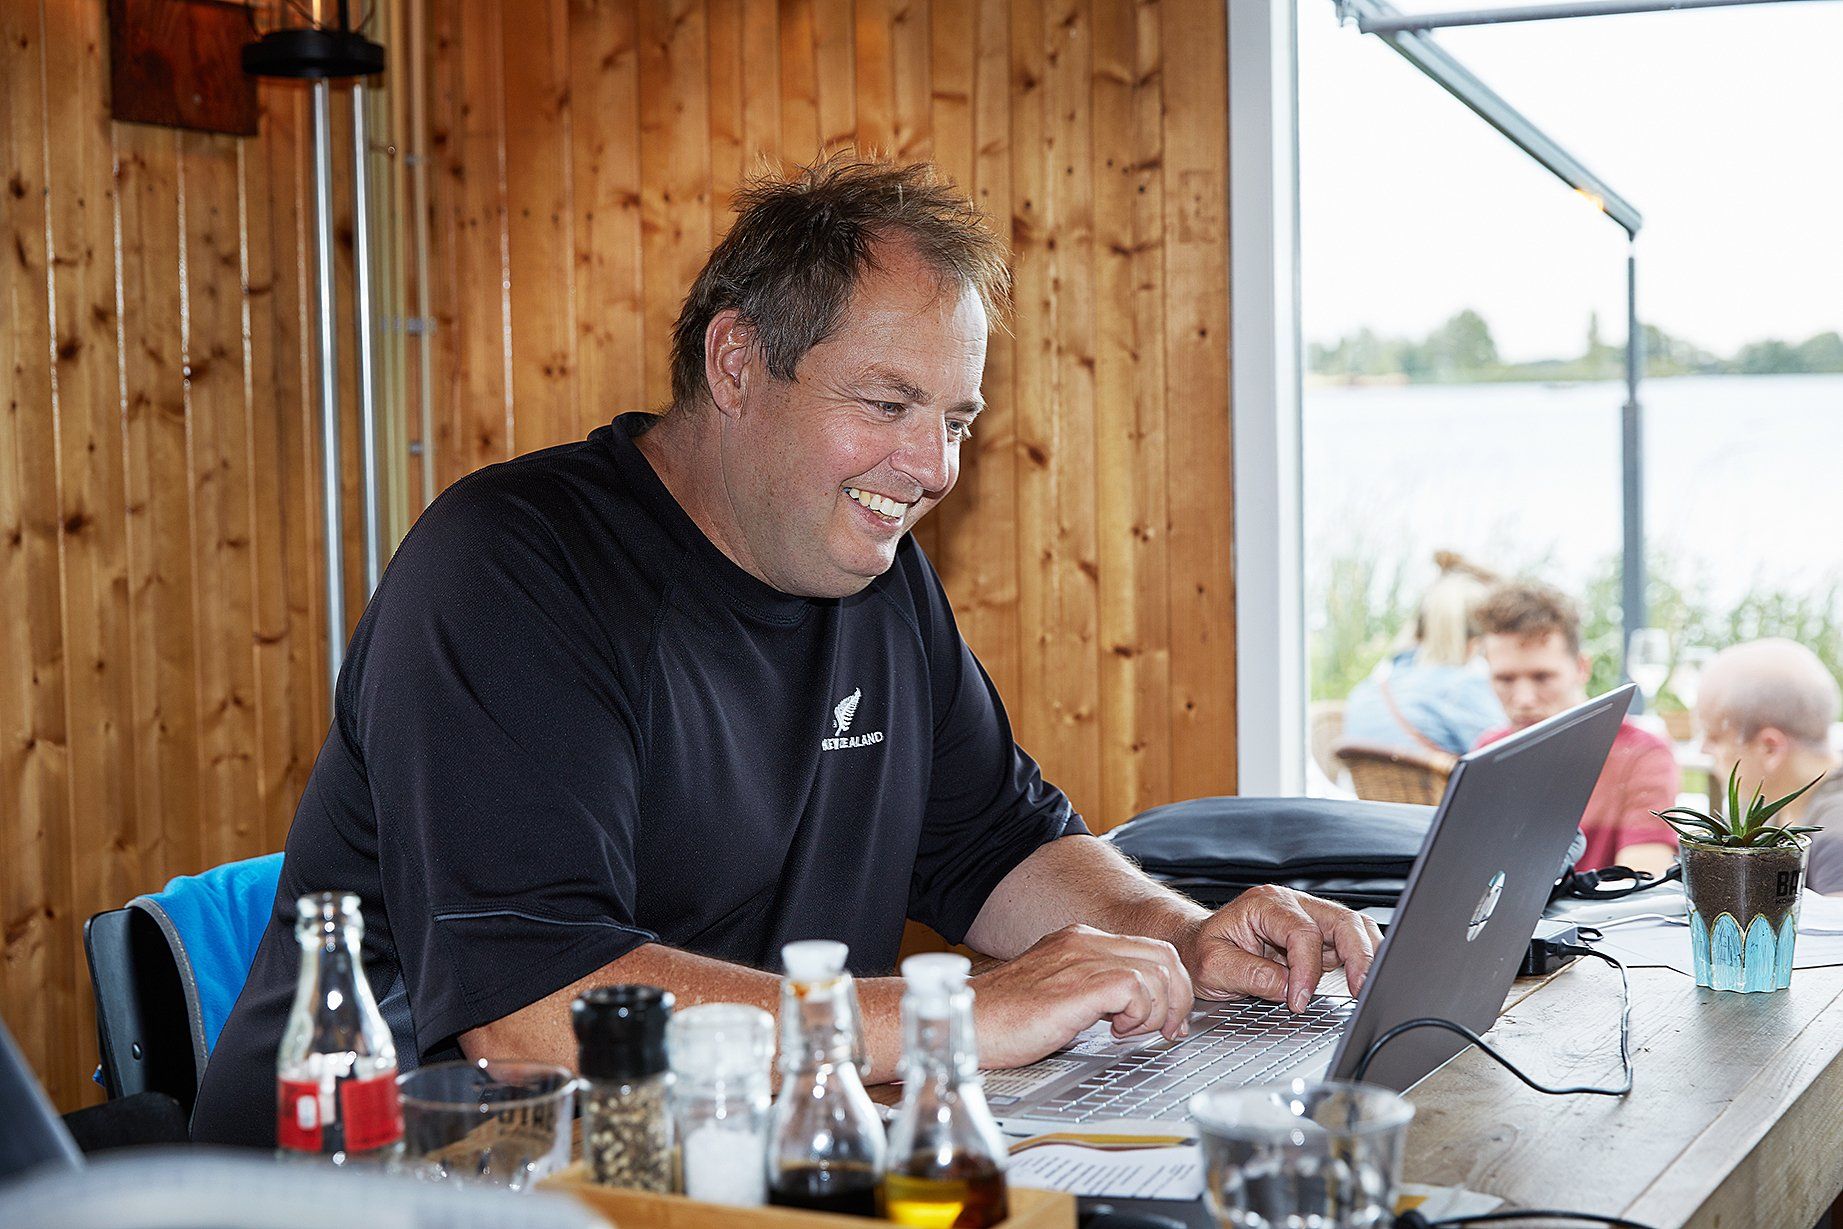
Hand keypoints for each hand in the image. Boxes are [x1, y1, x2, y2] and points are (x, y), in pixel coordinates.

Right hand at [969, 924, 1194, 1069]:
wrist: (968, 1022)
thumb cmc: (1004, 1018)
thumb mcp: (1057, 994)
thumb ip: (1093, 993)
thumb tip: (1131, 1011)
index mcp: (1080, 941)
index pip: (1151, 949)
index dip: (1170, 987)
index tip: (1167, 1020)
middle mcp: (1085, 942)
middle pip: (1165, 956)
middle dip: (1177, 999)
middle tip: (1165, 1030)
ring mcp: (1081, 960)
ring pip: (1158, 971)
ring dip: (1157, 1011)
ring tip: (1131, 1032)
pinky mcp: (1079, 986)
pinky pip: (1136, 989)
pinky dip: (1139, 1015)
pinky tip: (1115, 1031)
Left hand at [1178, 885, 1382, 1012]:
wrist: (1197, 945)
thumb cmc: (1202, 951)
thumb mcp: (1214, 966)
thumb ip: (1251, 975)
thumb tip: (1288, 988)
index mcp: (1264, 904)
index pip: (1302, 932)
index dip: (1306, 970)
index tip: (1299, 1000)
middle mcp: (1291, 905)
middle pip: (1341, 919)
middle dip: (1357, 954)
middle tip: (1360, 989)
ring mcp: (1307, 918)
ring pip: (1353, 926)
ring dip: (1366, 954)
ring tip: (1368, 984)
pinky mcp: (1316, 936)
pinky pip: (1348, 941)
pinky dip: (1361, 958)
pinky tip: (1362, 978)